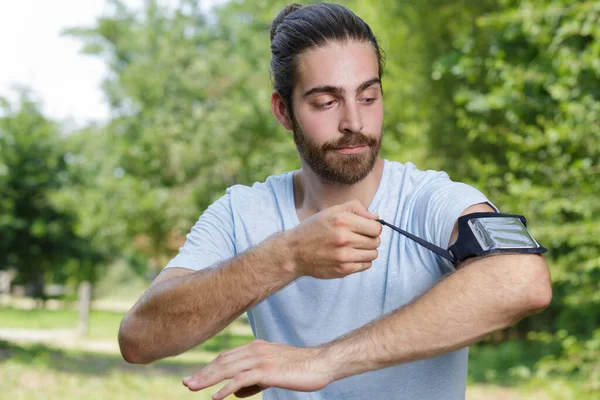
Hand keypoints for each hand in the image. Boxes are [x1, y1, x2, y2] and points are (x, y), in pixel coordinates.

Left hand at [182, 340, 332, 398]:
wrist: (322, 363)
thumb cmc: (299, 368)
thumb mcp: (272, 372)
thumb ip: (253, 380)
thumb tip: (233, 391)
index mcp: (255, 348)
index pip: (226, 357)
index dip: (209, 367)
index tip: (194, 377)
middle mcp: (255, 350)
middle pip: (223, 362)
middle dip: (203, 373)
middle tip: (186, 383)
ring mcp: (261, 359)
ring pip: (228, 369)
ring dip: (208, 379)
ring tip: (193, 388)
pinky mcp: (268, 370)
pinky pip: (242, 379)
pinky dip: (226, 387)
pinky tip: (216, 396)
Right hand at [285, 199, 381, 278]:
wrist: (294, 252)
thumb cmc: (313, 229)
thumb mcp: (331, 211)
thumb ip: (355, 207)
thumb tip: (375, 217)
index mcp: (343, 221)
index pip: (376, 227)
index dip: (374, 227)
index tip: (366, 228)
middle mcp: (344, 238)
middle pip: (376, 241)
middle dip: (371, 239)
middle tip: (359, 238)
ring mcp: (344, 256)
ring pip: (373, 254)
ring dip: (367, 251)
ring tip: (355, 247)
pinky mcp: (343, 270)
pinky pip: (366, 265)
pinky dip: (362, 261)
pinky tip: (351, 256)